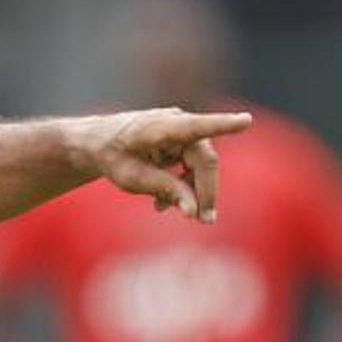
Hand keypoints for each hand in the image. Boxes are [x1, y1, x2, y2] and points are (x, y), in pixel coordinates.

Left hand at [71, 107, 252, 223]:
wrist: (96, 144)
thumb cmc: (110, 156)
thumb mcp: (131, 178)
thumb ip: (163, 189)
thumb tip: (193, 210)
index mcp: (160, 127)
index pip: (197, 126)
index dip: (223, 125)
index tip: (245, 121)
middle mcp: (176, 123)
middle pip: (204, 159)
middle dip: (205, 191)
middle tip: (204, 220)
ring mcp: (181, 131)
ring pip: (200, 165)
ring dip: (191, 191)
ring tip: (166, 210)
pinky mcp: (182, 142)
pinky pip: (191, 167)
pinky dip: (181, 186)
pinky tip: (162, 204)